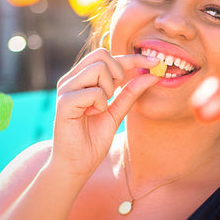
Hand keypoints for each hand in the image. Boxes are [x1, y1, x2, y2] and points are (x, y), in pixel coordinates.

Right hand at [51, 48, 159, 176]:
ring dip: (108, 89)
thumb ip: (130, 93)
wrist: (76, 165)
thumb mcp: (117, 113)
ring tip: (100, 107)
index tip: (156, 62)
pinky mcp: (64, 102)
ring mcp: (66, 88)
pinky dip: (100, 105)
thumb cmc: (93, 139)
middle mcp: (73, 79)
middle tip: (114, 94)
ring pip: (98, 68)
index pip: (109, 57)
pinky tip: (91, 115)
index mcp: (83, 79)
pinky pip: (94, 91)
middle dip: (118, 72)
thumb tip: (151, 76)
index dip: (134, 58)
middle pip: (102, 54)